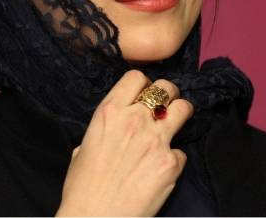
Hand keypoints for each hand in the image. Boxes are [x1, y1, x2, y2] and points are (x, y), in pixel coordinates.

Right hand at [55, 69, 193, 216]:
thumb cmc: (82, 189)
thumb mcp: (84, 146)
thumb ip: (105, 128)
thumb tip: (115, 128)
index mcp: (109, 113)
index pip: (136, 77)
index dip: (144, 84)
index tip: (146, 94)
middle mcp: (135, 120)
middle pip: (166, 88)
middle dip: (169, 95)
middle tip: (167, 107)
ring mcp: (156, 140)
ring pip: (184, 108)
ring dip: (182, 115)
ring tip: (178, 124)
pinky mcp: (171, 163)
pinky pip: (182, 152)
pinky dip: (174, 160)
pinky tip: (163, 170)